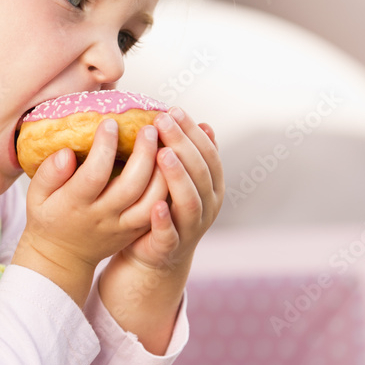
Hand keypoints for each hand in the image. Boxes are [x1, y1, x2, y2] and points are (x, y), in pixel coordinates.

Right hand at [11, 117, 168, 306]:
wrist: (63, 256)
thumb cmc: (49, 216)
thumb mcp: (36, 196)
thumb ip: (48, 174)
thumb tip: (66, 152)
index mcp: (75, 204)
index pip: (94, 175)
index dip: (104, 148)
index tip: (110, 123)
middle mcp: (103, 217)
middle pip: (131, 186)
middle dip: (144, 154)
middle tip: (149, 128)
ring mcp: (123, 226)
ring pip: (152, 200)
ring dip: (163, 171)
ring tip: (166, 142)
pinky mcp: (136, 229)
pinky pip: (159, 209)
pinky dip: (168, 186)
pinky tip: (170, 163)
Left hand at [98, 107, 223, 352]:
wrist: (155, 255)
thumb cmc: (164, 206)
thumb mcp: (177, 178)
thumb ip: (189, 154)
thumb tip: (203, 122)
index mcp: (211, 185)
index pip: (208, 153)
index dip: (192, 131)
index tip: (173, 110)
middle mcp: (208, 205)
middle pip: (200, 171)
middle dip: (183, 144)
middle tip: (163, 122)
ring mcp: (192, 227)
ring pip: (190, 200)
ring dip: (177, 176)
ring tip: (162, 154)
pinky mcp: (172, 246)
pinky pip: (170, 233)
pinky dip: (164, 219)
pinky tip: (154, 204)